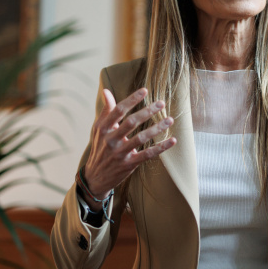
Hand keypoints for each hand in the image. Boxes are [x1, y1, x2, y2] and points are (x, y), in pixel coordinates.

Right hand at [81, 88, 176, 205]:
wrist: (95, 177)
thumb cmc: (100, 148)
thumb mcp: (99, 130)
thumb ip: (106, 111)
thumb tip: (106, 91)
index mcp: (103, 128)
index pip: (118, 111)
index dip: (132, 100)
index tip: (144, 91)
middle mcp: (110, 140)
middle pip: (131, 122)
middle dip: (147, 112)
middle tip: (161, 103)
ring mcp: (120, 153)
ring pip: (141, 138)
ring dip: (156, 128)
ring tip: (169, 120)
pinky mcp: (129, 164)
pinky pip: (147, 154)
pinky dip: (160, 147)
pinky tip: (172, 140)